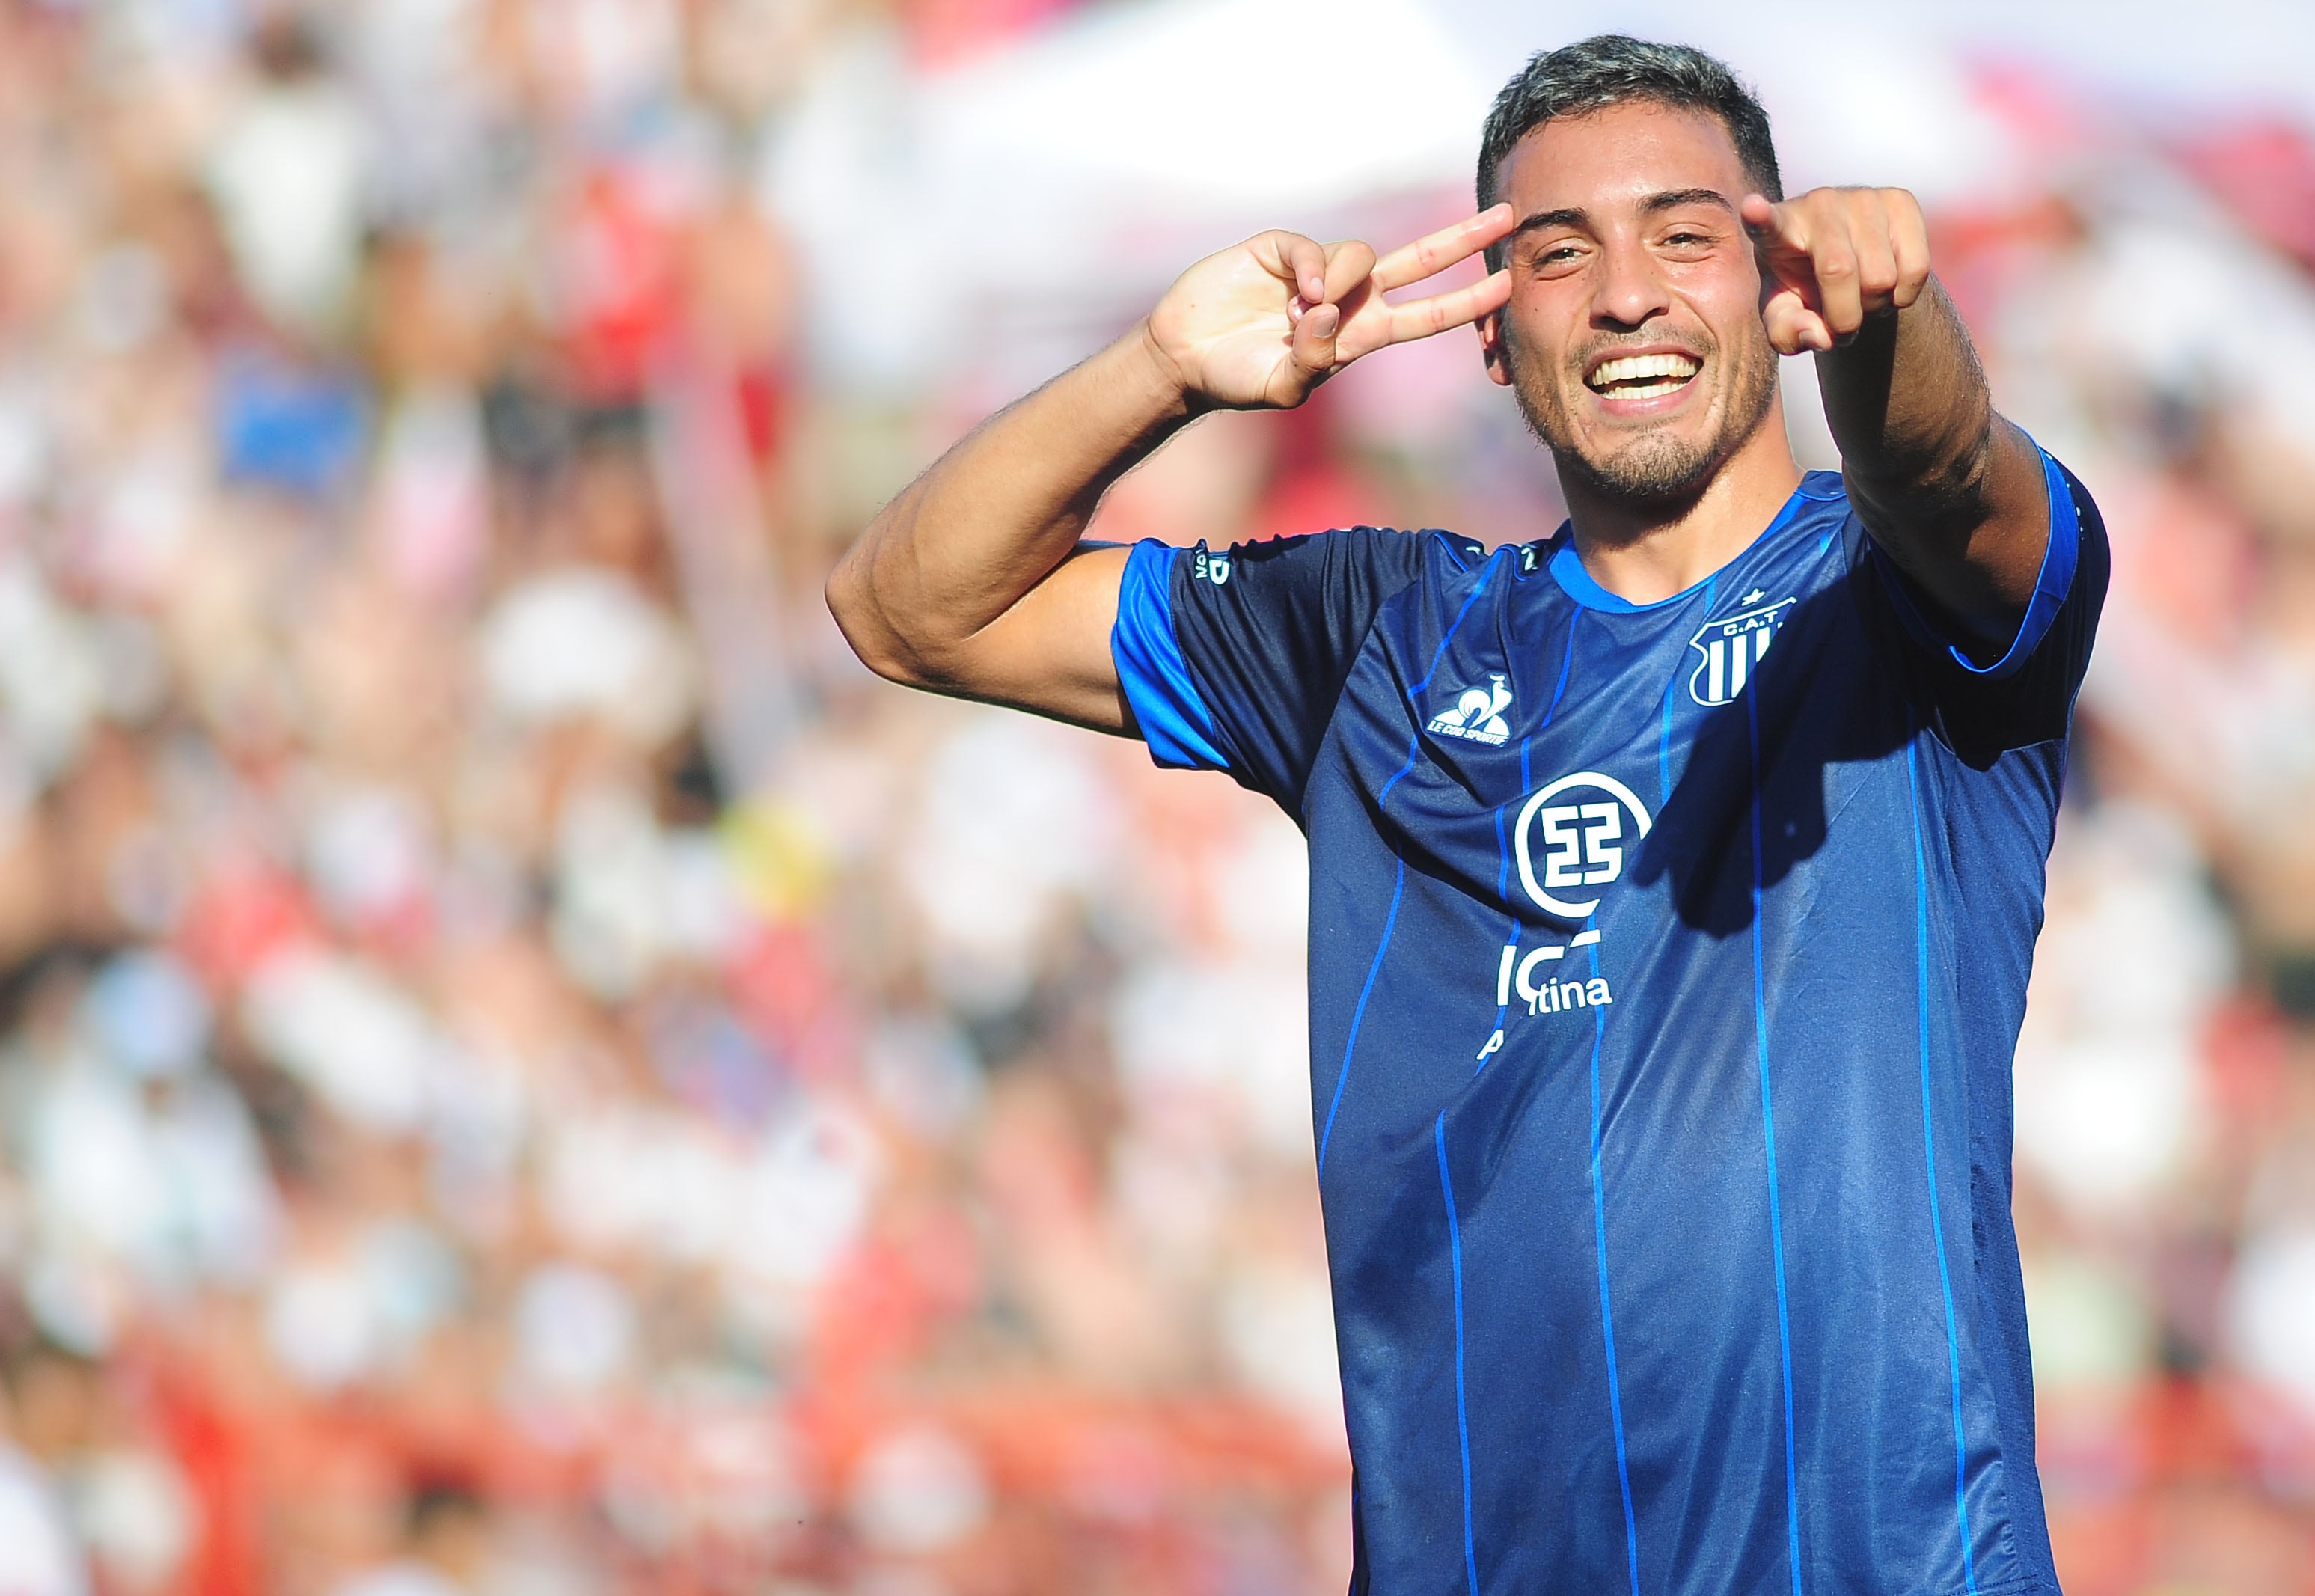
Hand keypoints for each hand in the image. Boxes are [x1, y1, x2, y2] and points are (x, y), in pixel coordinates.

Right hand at [1143, 206, 1514, 410]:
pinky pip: (1316, 249)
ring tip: (1300, 316)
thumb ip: (1313, 362)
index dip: (1466, 301)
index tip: (1506, 284)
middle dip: (1463, 239)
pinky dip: (1314, 270)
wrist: (1184, 355)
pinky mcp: (1283, 249)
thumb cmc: (1237, 379)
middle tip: (1507, 216)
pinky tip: (1296, 298)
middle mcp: (1348, 298)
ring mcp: (1317, 271)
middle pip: (1418, 261)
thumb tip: (1330, 313)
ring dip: (1343, 284)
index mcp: (1359, 335)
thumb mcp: (1282, 389)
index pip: (1426, 316)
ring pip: (1361, 256)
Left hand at [1742, 187, 1929, 354]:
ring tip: (1861, 298)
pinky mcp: (1901, 200)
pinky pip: (1916, 268)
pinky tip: (1888, 286)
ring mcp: (1862, 197)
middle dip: (1845, 318)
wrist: (1851, 267)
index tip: (1752, 207)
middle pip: (1840, 271)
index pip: (1766, 224)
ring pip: (1882, 277)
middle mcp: (1818, 204)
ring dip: (1875, 307)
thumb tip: (1820, 336)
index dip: (1760, 217)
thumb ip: (1788, 333)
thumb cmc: (1804, 292)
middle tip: (1841, 324)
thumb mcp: (1785, 318)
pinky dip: (1904, 296)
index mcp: (1777, 231)